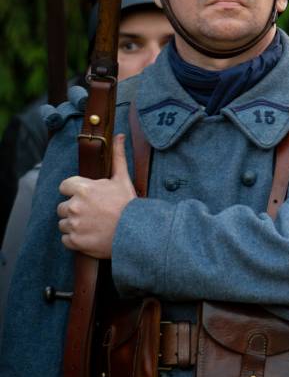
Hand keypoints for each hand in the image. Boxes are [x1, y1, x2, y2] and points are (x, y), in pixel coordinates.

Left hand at [57, 134, 135, 258]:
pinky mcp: (75, 241)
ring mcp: (74, 224)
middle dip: (75, 210)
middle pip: (63, 207)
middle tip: (93, 214)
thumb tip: (119, 135)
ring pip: (63, 223)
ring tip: (93, 226)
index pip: (64, 187)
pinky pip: (66, 239)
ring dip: (74, 225)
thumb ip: (117, 157)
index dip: (75, 191)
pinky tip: (90, 236)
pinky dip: (75, 239)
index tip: (87, 198)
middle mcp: (74, 206)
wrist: (137, 233)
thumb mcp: (123, 179)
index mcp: (83, 189)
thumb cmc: (130, 205)